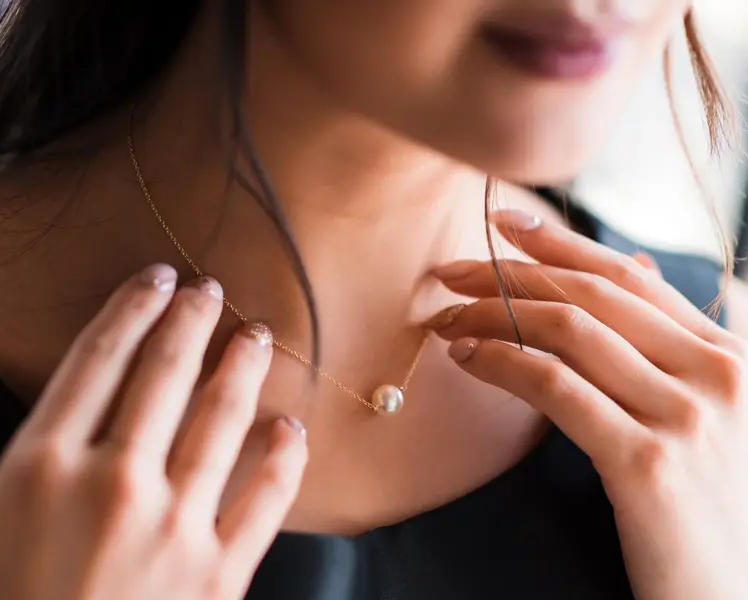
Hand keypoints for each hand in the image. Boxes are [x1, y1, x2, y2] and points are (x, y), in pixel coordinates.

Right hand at [0, 266, 306, 599]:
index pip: (97, 358)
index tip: (156, 278)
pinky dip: (284, 459)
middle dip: (192, 322)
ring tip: (255, 336)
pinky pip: (265, 501)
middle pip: (165, 375)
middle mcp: (116, 482)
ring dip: (242, 369)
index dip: (132, 308)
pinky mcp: (219, 574)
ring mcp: (175, 527)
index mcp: (44, 465)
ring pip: (222, 421)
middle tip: (210, 290)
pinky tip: (291, 429)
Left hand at [431, 210, 747, 599]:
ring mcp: (685, 417)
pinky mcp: (647, 463)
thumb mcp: (711, 416)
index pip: (630, 278)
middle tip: (452, 271)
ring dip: (494, 315)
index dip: (561, 244)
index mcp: (728, 357)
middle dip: (511, 273)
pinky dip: (502, 362)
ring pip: (569, 331)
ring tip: (448, 319)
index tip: (504, 224)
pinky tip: (468, 359)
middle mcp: (715, 374)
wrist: (736, 598)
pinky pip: (556, 387)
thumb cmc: (713, 510)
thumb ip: (672, 346)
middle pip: (592, 295)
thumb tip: (637, 267)